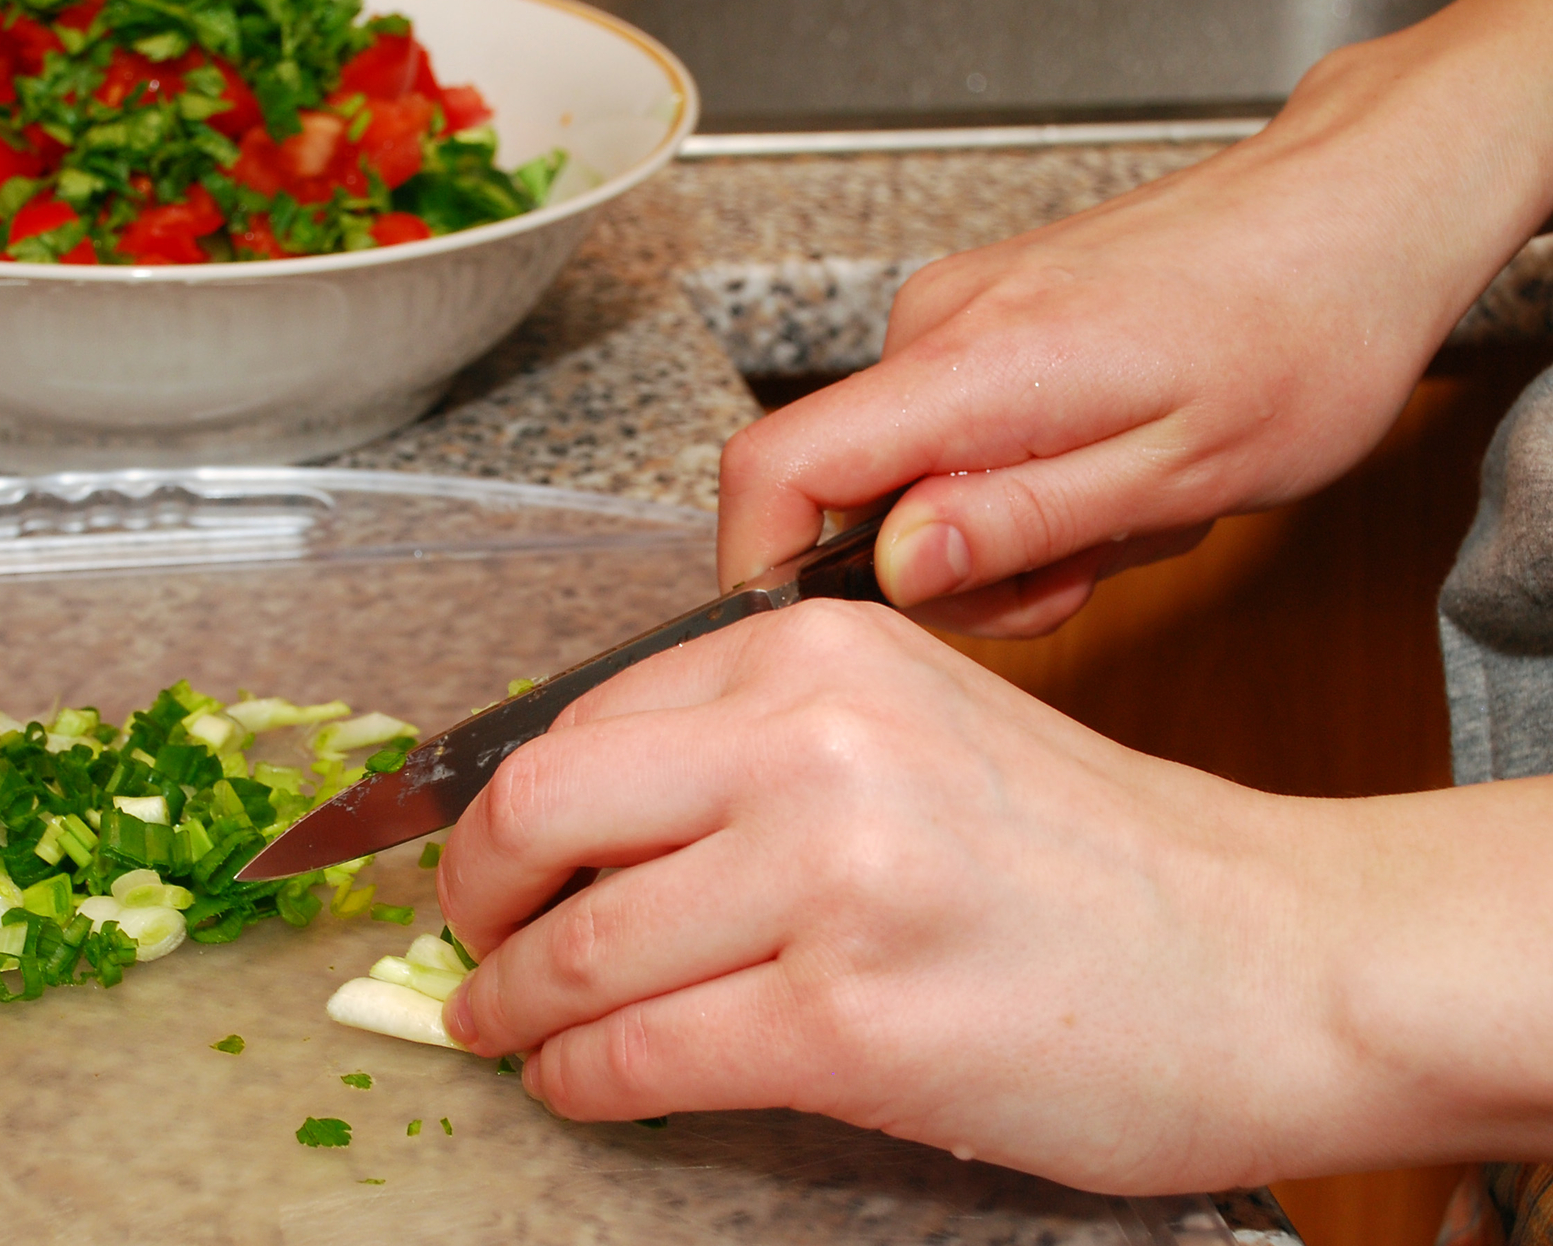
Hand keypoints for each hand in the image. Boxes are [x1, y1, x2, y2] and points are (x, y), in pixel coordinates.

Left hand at [436, 602, 1552, 1191]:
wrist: (1274, 958)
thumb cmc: (1094, 855)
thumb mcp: (914, 728)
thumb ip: (752, 752)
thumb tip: (584, 829)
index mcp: (817, 653)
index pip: (577, 725)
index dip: (500, 812)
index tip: (481, 862)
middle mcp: (811, 743)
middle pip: (539, 815)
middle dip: (471, 897)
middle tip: (466, 942)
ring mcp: (829, 881)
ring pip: (575, 952)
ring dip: (512, 1007)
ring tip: (505, 1029)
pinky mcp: (851, 1024)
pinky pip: (640, 1057)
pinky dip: (579, 1081)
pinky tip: (579, 1086)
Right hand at [717, 0, 1552, 635]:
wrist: (1360, 204)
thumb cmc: (1306, 331)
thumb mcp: (1184, 474)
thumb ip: (1026, 522)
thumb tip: (898, 567)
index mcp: (978, 364)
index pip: (779, 466)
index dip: (760, 565)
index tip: (816, 628)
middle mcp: (940, 322)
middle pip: (848, 493)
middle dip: (947, 570)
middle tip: (1079, 575)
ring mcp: (956, 309)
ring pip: (905, 470)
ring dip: (998, 527)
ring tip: (1122, 509)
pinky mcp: (981, 311)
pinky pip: (946, 428)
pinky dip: (1013, 475)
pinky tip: (1111, 465)